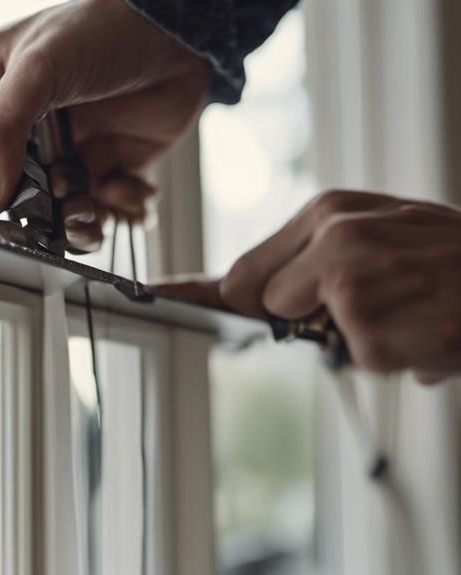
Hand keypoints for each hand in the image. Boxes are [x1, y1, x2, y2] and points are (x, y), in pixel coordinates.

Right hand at [0, 0, 209, 251]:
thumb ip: (2, 125)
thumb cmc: (104, 27)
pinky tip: (116, 190)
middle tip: (25, 223)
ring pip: (16, 224)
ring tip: (88, 201)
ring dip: (57, 226)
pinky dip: (95, 219)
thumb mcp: (43, 62)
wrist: (175, 37)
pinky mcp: (66, 177)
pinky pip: (66, 223)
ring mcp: (24, 157)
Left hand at [215, 190, 460, 381]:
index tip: (172, 299)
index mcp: (329, 212)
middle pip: (269, 308)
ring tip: (416, 309)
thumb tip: (232, 292)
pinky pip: (369, 361)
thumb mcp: (383, 227)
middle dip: (309, 318)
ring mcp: (352, 287)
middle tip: (373, 301)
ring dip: (367, 339)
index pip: (242, 273)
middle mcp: (332, 241)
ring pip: (324, 340)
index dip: (217, 298)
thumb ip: (314, 252)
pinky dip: (403, 357)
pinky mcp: (374, 332)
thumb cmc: (454, 253)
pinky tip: (435, 328)